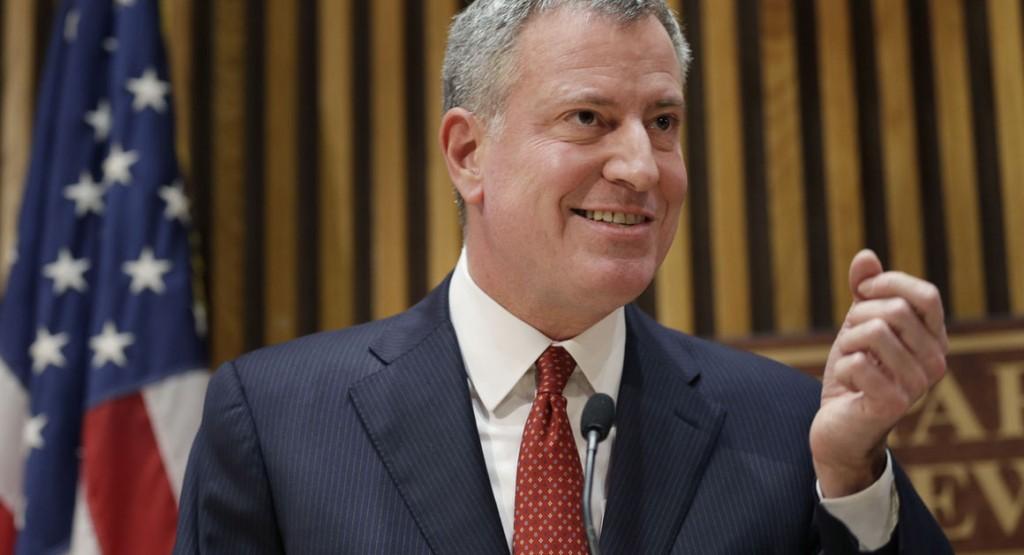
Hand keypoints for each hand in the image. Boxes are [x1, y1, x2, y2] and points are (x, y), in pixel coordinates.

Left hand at [810, 249, 947, 496]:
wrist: (839, 428)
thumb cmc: (854, 375)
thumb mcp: (858, 326)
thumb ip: (865, 291)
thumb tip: (866, 256)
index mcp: (934, 340)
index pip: (925, 295)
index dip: (887, 284)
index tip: (861, 293)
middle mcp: (935, 362)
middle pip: (894, 310)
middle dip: (857, 316)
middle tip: (850, 340)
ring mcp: (918, 386)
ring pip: (873, 332)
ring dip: (846, 343)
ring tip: (849, 363)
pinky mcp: (893, 404)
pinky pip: (856, 363)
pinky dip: (840, 368)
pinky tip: (847, 386)